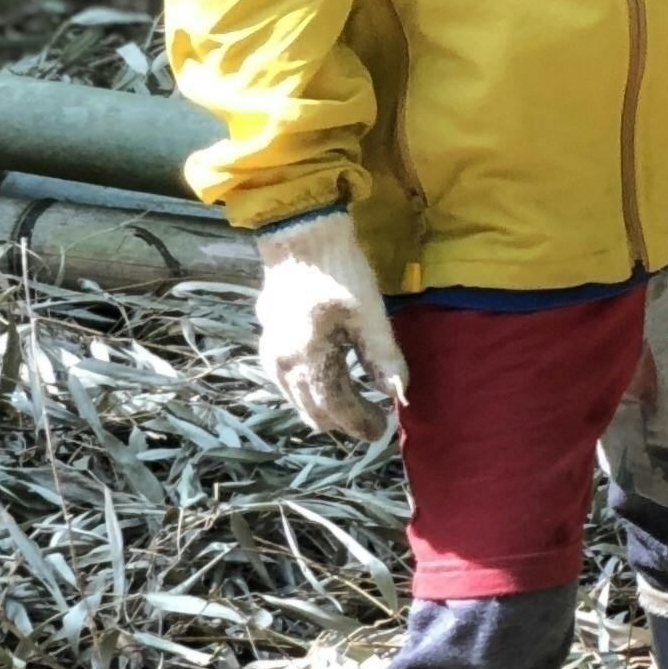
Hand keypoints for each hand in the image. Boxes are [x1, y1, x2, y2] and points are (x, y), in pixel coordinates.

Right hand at [255, 208, 407, 439]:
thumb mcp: (369, 314)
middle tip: (374, 421)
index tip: (382, 432)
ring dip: (325, 407)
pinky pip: (288, 381)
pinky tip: (328, 382)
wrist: (299, 237)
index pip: (335, 408)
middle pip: (312, 409)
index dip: (359, 423)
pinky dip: (310, 390)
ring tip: (356, 406)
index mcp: (308, 360)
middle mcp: (282, 365)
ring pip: (297, 398)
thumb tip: (398, 395)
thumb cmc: (339, 272)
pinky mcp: (269, 340)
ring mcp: (270, 353)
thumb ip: (382, 356)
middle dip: (343, 420)